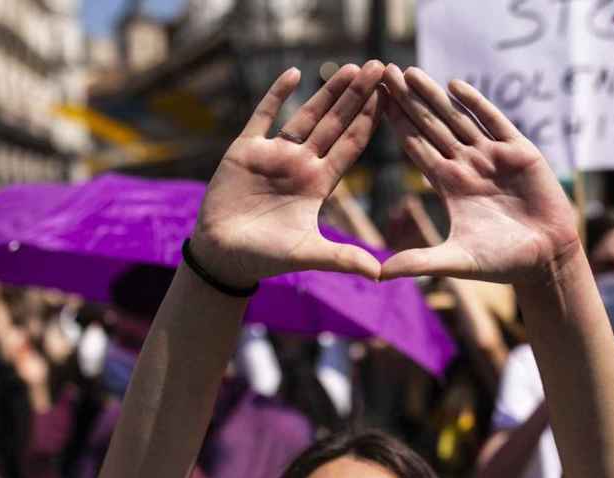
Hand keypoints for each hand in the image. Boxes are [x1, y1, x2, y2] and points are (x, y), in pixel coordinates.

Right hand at [191, 63, 385, 286]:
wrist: (223, 256)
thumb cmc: (265, 258)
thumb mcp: (307, 254)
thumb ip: (342, 258)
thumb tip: (380, 274)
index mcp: (319, 184)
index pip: (351, 145)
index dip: (370, 120)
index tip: (390, 97)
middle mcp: (301, 164)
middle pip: (336, 123)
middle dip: (358, 96)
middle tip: (381, 67)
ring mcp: (274, 154)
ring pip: (307, 115)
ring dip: (328, 91)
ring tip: (352, 67)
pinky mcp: (246, 149)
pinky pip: (263, 116)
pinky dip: (276, 95)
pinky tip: (294, 73)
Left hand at [379, 65, 578, 284]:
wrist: (546, 259)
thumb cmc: (501, 262)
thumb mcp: (456, 262)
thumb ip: (419, 262)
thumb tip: (378, 275)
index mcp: (449, 185)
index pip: (415, 147)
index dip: (395, 125)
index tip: (373, 102)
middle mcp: (466, 165)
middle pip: (430, 125)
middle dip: (408, 100)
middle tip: (383, 72)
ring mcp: (492, 156)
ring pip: (457, 118)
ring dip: (433, 96)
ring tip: (409, 73)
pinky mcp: (519, 152)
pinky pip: (494, 122)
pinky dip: (476, 104)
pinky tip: (456, 86)